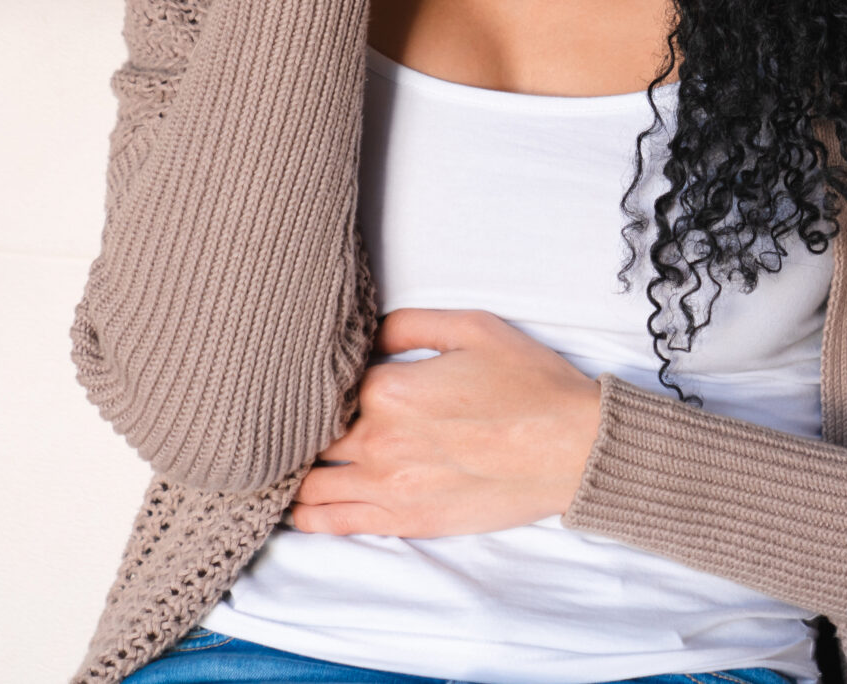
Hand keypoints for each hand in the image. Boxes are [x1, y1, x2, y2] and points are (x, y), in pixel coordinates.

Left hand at [287, 309, 605, 537]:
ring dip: (289, 474)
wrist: (572, 448)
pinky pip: (333, 523)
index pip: (325, 385)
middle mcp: (379, 440)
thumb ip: (409, 323)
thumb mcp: (474, 328)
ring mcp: (388, 487)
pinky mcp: (405, 520)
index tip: (305, 378)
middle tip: (279, 422)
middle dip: (295, 428)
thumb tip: (365, 331)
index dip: (314, 381)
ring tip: (274, 466)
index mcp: (391, 388)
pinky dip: (304, 516)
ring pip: (309, 485)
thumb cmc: (530, 385)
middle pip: (309, 436)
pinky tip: (290, 507)